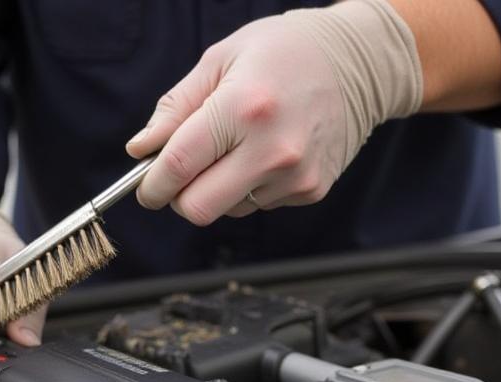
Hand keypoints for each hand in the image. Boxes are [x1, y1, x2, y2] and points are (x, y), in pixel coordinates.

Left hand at [126, 0, 420, 224]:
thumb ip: (175, 108)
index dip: (151, 186)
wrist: (359, 62)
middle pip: (198, 208)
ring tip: (239, 147)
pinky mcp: (310, 191)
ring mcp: (294, 176)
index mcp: (242, 108)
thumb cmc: (284, 52)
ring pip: (227, 210)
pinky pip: (258, 205)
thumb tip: (141, 149)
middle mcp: (271, 149)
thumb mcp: (221, 60)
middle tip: (180, 177)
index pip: (177, 168)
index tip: (146, 188)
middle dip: (179, 198)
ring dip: (219, 189)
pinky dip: (249, 187)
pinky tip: (267, 153)